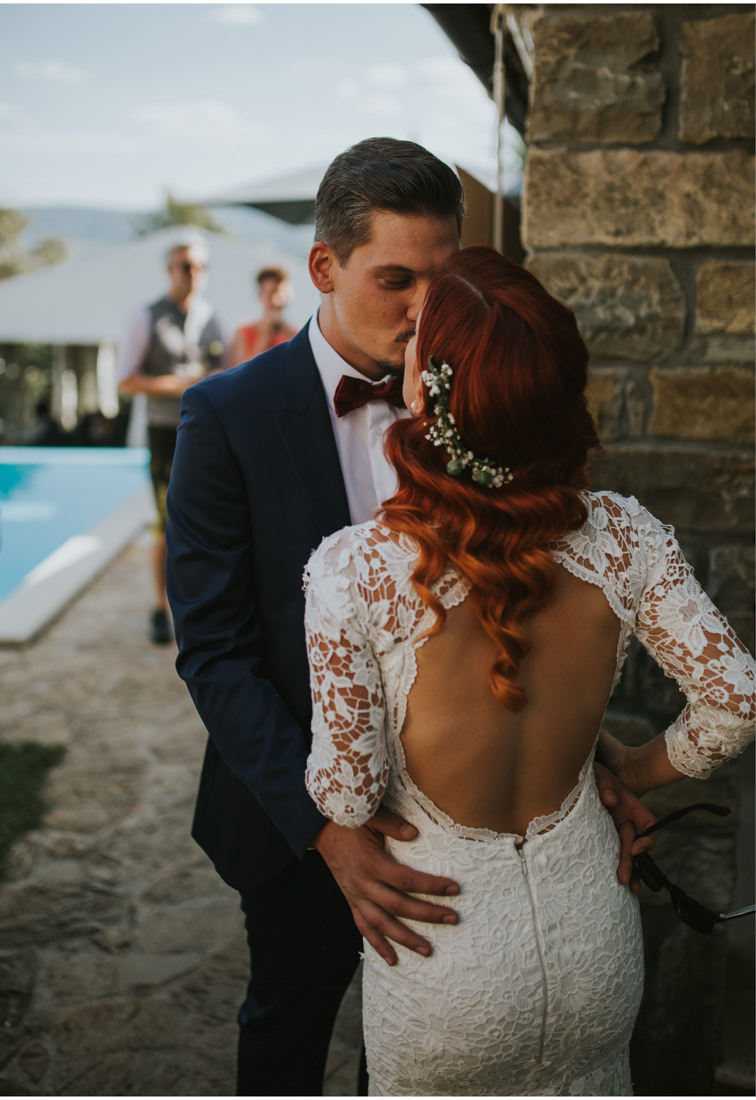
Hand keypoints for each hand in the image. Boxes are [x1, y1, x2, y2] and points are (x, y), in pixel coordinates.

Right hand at [314, 808, 459, 966]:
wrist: (322, 831)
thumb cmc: (351, 822)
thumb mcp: (371, 817)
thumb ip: (392, 824)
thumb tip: (414, 833)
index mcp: (371, 864)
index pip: (407, 880)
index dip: (431, 886)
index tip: (454, 888)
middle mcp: (364, 885)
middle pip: (399, 906)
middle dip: (428, 914)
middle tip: (453, 918)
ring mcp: (357, 897)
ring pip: (382, 924)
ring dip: (406, 939)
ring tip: (428, 950)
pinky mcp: (352, 902)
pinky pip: (364, 928)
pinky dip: (378, 945)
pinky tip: (393, 960)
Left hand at [593, 760, 656, 891]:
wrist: (571, 766)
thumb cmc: (591, 768)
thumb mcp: (599, 772)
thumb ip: (606, 784)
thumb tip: (611, 800)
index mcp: (629, 806)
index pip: (649, 825)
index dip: (648, 838)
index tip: (635, 848)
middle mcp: (622, 818)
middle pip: (631, 844)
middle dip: (629, 863)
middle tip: (623, 879)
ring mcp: (608, 825)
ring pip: (619, 850)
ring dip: (623, 869)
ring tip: (622, 888)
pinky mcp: (593, 830)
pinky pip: (602, 848)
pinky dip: (605, 862)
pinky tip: (603, 878)